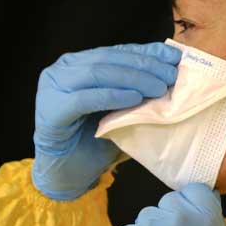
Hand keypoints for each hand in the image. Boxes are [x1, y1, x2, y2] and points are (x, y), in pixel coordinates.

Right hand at [32, 42, 181, 200]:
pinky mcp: (52, 110)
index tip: (174, 57)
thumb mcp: (121, 109)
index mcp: (79, 63)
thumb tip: (170, 73)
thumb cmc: (96, 140)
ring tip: (158, 88)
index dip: (147, 52)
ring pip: (97, 73)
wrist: (67, 174)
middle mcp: (63, 69)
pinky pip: (85, 98)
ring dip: (133, 78)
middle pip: (108, 58)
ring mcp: (53, 88)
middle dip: (144, 65)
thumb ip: (136, 89)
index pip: (117, 51)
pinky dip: (112, 96)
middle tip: (170, 75)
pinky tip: (135, 99)